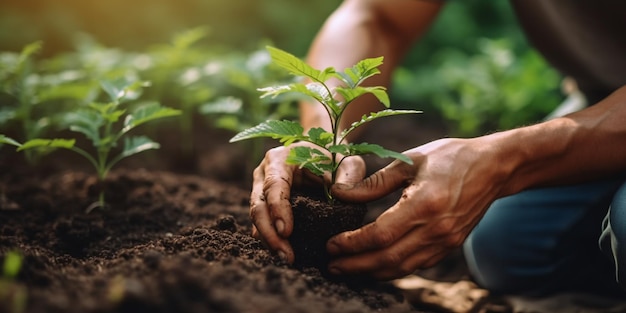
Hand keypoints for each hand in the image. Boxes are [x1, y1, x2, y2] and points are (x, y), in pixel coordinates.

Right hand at [249, 142, 365, 262]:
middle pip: (258, 206)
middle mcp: (264, 175)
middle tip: (286, 255)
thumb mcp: (347, 160)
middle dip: (270, 233)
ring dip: (270, 241)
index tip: (286, 232)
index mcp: (280, 160)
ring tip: (287, 258)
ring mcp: (261, 192)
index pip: (273, 185)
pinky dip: (272, 240)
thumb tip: (341, 194)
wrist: (322, 155)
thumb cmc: (334, 158)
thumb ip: (350, 174)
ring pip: (257, 219)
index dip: (277, 209)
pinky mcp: (266, 207)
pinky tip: (284, 254)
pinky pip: (263, 225)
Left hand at [327, 137, 508, 279]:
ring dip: (371, 272)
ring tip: (346, 268)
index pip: (380, 235)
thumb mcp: (410, 161)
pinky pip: (416, 265)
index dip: (352, 244)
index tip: (331, 244)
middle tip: (331, 265)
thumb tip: (340, 194)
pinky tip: (374, 265)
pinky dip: (392, 268)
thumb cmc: (451, 157)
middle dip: (355, 266)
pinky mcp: (450, 245)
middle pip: (388, 259)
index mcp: (424, 204)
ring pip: (402, 267)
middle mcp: (436, 229)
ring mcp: (445, 241)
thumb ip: (374, 182)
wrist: (494, 167)